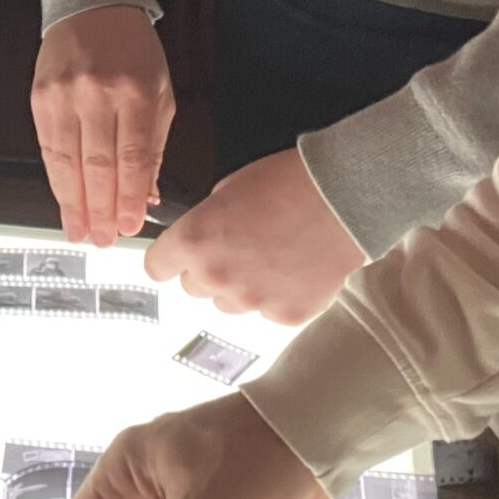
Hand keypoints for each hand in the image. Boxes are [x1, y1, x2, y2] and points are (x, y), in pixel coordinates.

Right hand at [33, 5, 174, 245]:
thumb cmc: (130, 47)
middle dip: (102, 210)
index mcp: (134, 91)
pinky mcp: (40, 97)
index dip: (129, 197)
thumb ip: (154, 144)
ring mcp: (63, 95)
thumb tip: (147, 193)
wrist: (91, 6)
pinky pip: (48, 148)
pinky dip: (56, 179)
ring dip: (74, 203)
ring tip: (81, 231)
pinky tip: (63, 200)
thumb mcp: (159, 90)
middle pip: (98, 166)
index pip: (132, 158)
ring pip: (67, 162)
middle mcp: (96, 93)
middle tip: (104, 239)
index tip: (130, 225)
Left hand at [146, 150, 365, 323]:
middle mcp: (216, 276)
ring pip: (228, 304)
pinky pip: (268, 311)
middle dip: (208, 270)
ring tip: (270, 257)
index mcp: (194, 241)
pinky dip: (277, 296)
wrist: (342, 198)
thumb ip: (206, 222)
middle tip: (237, 248)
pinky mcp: (285, 315)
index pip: (156, 268)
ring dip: (240, 286)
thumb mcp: (227, 189)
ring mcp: (251, 300)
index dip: (169, 260)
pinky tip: (294, 269)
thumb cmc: (286, 183)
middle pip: (193, 288)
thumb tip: (202, 238)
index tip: (177, 258)